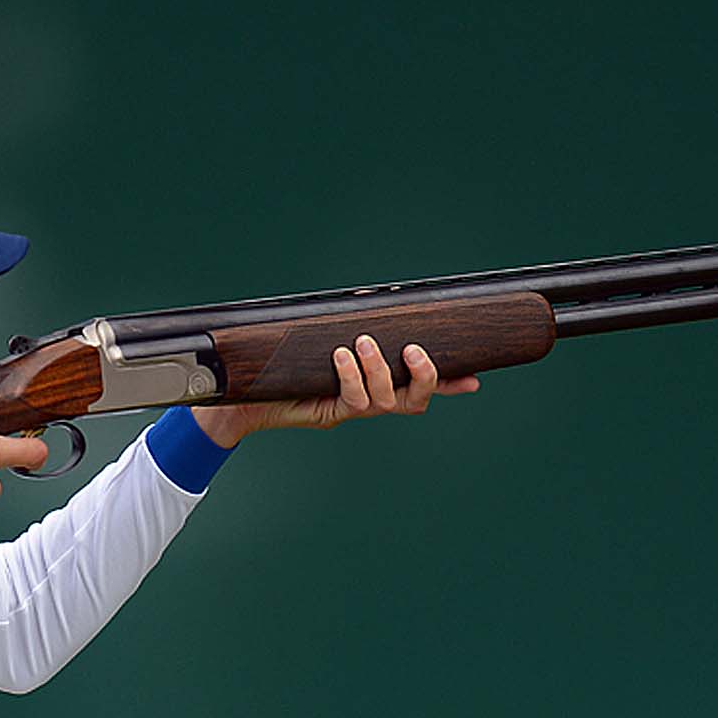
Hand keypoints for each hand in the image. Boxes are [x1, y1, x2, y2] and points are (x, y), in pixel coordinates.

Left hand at [190, 335, 480, 446]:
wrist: (242, 395)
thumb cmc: (282, 364)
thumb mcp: (319, 341)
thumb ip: (345, 331)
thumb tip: (365, 304)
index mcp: (375, 384)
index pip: (420, 387)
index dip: (449, 384)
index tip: (475, 379)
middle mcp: (369, 401)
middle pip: (415, 401)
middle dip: (426, 376)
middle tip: (415, 350)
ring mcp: (350, 410)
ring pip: (385, 400)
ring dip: (379, 368)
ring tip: (363, 342)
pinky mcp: (329, 413)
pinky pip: (352, 399)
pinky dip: (351, 375)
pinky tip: (341, 355)